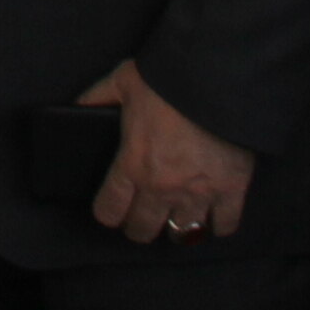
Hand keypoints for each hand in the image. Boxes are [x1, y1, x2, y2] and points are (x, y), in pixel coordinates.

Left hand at [81, 59, 254, 246]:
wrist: (216, 76)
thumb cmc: (168, 79)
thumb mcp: (122, 81)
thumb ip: (98, 97)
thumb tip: (78, 106)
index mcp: (133, 165)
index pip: (109, 210)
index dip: (108, 213)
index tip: (112, 211)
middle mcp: (162, 187)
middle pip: (143, 229)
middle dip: (139, 226)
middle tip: (142, 218)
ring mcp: (198, 192)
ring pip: (182, 233)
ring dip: (177, 227)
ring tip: (177, 217)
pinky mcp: (231, 189)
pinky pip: (224, 225)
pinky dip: (218, 224)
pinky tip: (213, 216)